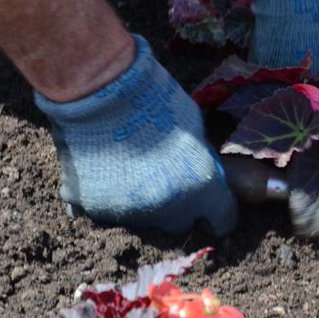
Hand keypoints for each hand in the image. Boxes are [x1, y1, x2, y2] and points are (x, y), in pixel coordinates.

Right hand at [35, 35, 237, 234]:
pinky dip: (112, 197)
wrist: (100, 92)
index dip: (217, 211)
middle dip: (179, 208)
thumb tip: (203, 174)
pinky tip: (108, 171)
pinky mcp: (95, 208)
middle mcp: (167, 209)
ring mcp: (129, 213)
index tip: (210, 203)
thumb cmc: (154, 99)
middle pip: (181, 225)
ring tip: (133, 170)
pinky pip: (109, 212)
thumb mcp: (195, 128)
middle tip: (168, 180)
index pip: (222, 220)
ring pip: (144, 221)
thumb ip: (201, 160)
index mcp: (201, 187)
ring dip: (144, 204)